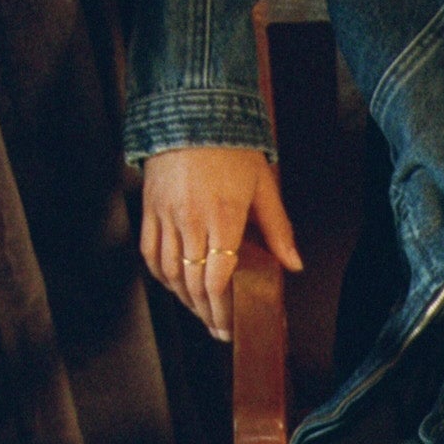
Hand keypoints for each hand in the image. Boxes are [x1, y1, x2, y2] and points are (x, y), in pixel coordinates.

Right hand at [139, 145, 300, 342]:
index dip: (223, 309)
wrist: (193, 113)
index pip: (217, 277)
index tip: (231, 326)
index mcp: (223, 216)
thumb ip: (278, 229)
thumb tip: (293, 265)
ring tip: (200, 312)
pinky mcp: (150, 209)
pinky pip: (151, 253)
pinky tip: (176, 286)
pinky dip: (163, 276)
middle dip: (206, 313)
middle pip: (194, 282)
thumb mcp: (264, 186)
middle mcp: (191, 220)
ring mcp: (166, 215)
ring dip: (185, 299)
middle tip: (218, 330)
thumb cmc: (233, 148)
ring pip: (170, 272)